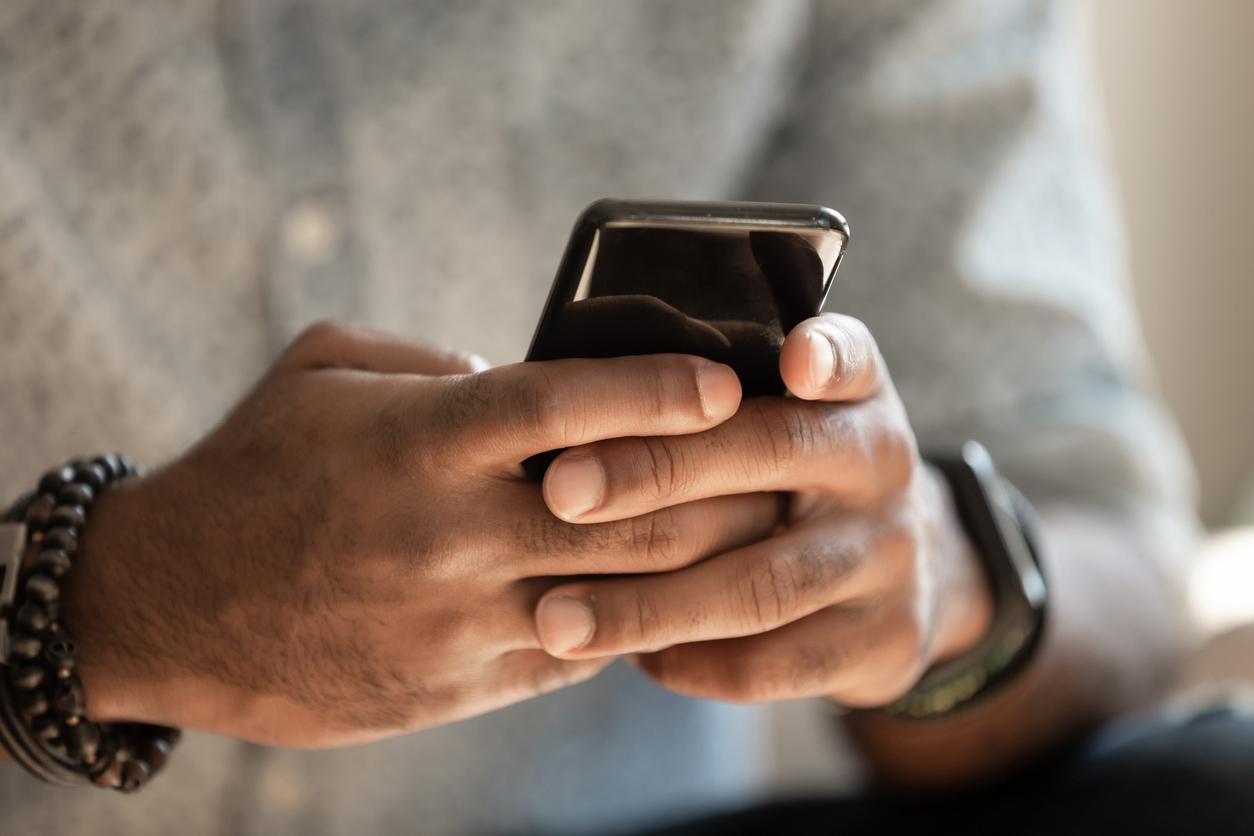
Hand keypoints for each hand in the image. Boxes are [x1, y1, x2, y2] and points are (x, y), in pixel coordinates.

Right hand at [63, 322, 781, 745]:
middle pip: (623, 512)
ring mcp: (456, 619)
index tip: (726, 380)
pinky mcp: (458, 683)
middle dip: (716, 487)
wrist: (171, 608)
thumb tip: (524, 376)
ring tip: (754, 535)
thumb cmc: (254, 469)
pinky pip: (576, 653)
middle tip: (776, 464)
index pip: (564, 405)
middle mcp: (447, 533)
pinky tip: (671, 595)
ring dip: (698, 566)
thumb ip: (432, 361)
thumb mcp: (324, 372)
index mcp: (419, 440)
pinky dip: (631, 620)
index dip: (657, 390)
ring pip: (617, 595)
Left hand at [533, 313, 993, 706]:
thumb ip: (711, 398)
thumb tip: (562, 390)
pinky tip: (627, 656)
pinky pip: (770, 664)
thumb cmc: (796, 481)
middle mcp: (881, 466)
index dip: (824, 356)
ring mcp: (887, 559)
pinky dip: (689, 663)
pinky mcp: (880, 644)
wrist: (900, 584)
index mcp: (853, 397)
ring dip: (649, 604)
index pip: (848, 359)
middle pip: (773, 455)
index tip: (790, 358)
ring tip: (556, 615)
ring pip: (762, 584)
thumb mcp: (789, 418)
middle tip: (560, 491)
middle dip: (657, 471)